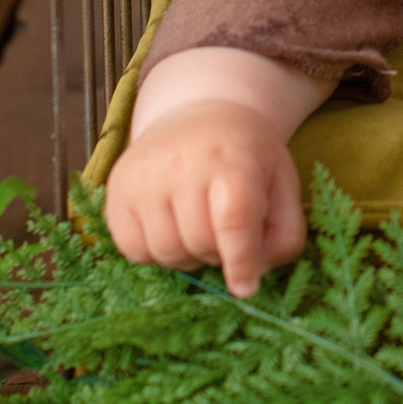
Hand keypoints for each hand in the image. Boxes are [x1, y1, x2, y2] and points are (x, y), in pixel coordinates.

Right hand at [104, 97, 304, 296]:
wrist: (197, 114)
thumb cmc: (246, 156)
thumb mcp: (283, 184)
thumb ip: (285, 233)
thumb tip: (256, 273)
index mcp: (232, 159)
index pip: (234, 220)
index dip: (241, 261)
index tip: (246, 289)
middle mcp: (182, 164)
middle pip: (199, 243)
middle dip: (218, 254)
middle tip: (224, 234)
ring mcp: (143, 176)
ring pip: (165, 252)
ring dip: (188, 256)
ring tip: (198, 227)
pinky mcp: (117, 190)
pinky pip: (133, 251)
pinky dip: (155, 253)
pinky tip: (171, 227)